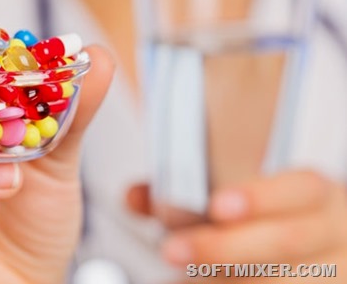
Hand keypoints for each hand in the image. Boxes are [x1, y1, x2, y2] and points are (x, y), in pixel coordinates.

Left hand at [128, 171, 346, 282]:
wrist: (328, 251)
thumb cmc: (276, 222)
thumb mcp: (247, 201)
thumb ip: (189, 197)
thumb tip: (136, 197)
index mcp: (315, 198)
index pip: (300, 189)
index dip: (260, 197)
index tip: (217, 206)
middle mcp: (332, 234)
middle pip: (287, 241)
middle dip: (225, 248)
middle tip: (173, 250)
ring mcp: (337, 271)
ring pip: (287, 281)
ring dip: (234, 279)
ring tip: (187, 278)